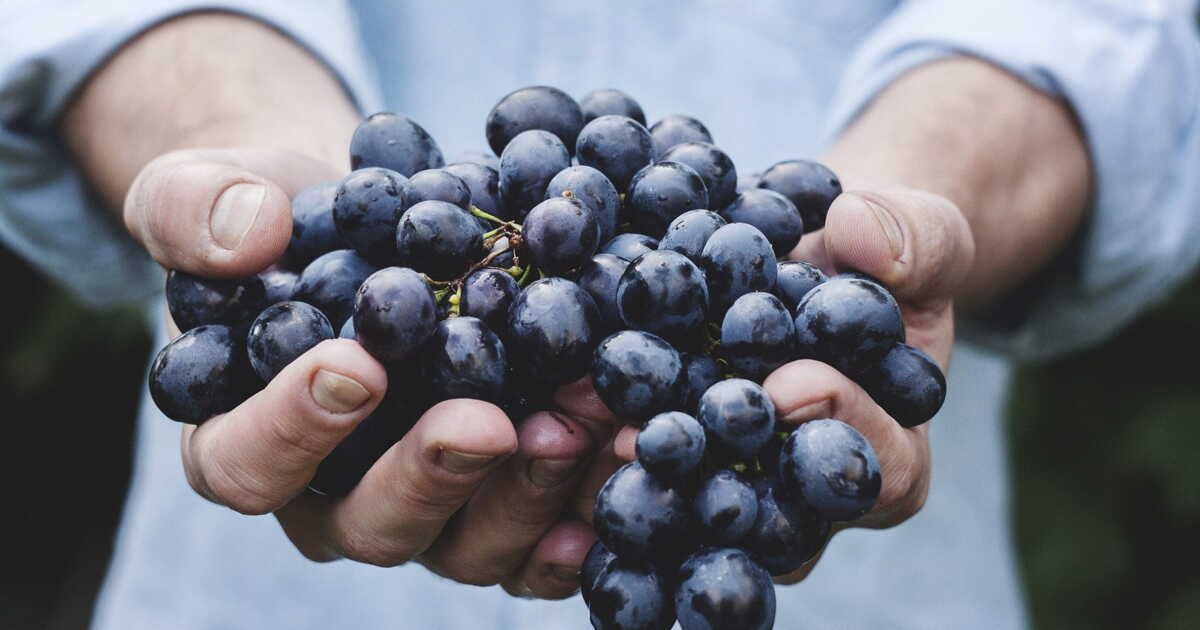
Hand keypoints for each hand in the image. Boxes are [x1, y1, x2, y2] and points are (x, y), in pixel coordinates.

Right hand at [127, 146, 605, 598]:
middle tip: (486, 422)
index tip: (355, 365)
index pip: (246, 463)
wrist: (371, 227)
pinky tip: (625, 470)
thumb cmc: (279, 219)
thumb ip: (196, 209)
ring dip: (528, 493)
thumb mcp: (210, 191)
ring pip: (467, 544)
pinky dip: (584, 515)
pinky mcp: (498, 502)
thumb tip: (248, 233)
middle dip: (432, 475)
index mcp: (244, 439)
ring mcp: (426, 510)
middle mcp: (333, 497)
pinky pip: (539, 542)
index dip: (293, 429)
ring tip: (581, 426)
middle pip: (370, 524)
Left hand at [586, 186, 973, 582]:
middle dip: (715, 471)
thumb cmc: (880, 257)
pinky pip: (639, 470)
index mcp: (889, 454)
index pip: (879, 468)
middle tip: (658, 436)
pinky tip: (552, 409)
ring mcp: (735, 486)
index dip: (842, 427)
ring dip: (637, 471)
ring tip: (587, 429)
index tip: (793, 383)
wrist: (813, 261)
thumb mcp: (920, 234)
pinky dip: (596, 441)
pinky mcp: (674, 462)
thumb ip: (913, 237)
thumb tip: (860, 232)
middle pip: (771, 512)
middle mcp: (806, 495)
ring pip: (692, 506)